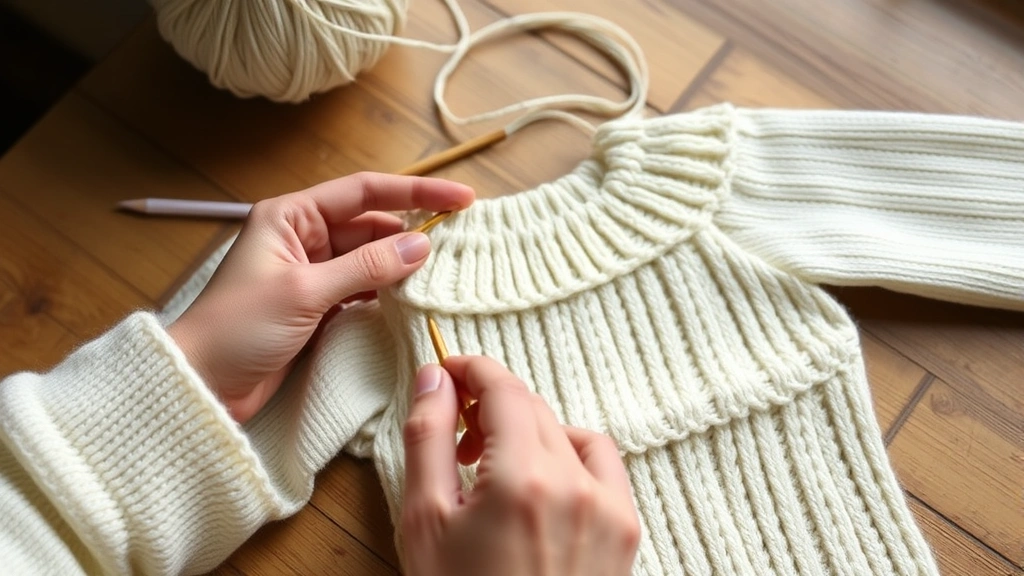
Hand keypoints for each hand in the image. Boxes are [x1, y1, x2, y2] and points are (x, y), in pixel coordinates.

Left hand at [167, 173, 473, 421]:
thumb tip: (422, 244)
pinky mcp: (317, 306)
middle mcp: (303, 237)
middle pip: (371, 224)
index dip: (416, 193)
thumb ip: (366, 267)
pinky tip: (415, 296)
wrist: (201, 384)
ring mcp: (311, 273)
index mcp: (291, 216)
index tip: (461, 199)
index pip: (364, 192)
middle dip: (412, 231)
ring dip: (402, 264)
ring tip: (446, 270)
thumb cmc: (238, 329)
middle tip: (461, 242)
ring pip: (370, 258)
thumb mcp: (305, 292)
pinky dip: (388, 291)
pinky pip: (363, 288)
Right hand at [401, 356, 640, 575]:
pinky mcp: (627, 530)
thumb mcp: (425, 523)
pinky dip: (570, 456)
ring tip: (494, 466)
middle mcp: (576, 486)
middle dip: (491, 406)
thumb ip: (428, 439)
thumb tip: (433, 379)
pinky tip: (540, 484)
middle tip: (457, 433)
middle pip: (533, 407)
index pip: (503, 388)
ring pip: (568, 432)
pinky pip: (601, 463)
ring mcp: (610, 509)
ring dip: (529, 431)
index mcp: (523, 480)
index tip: (448, 371)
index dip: (471, 369)